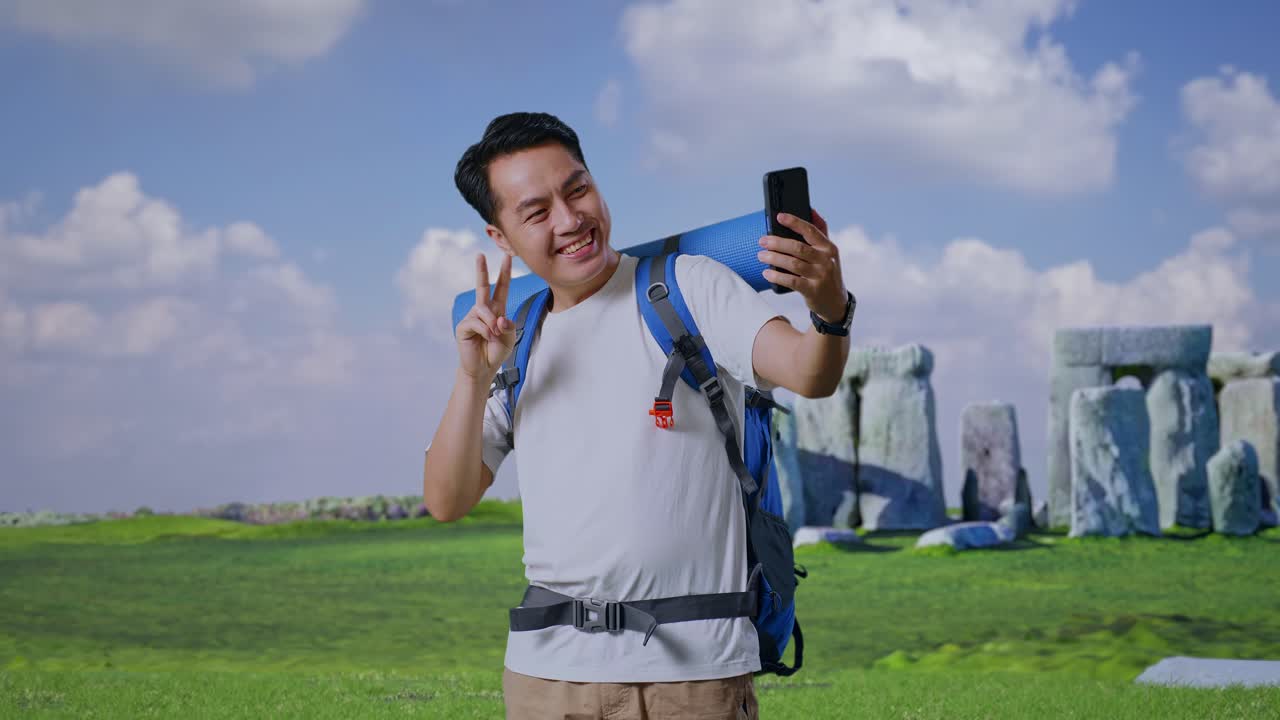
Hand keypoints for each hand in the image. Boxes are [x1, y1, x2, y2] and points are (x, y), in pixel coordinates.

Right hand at [456, 253, 516, 382]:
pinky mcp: (463, 326)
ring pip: (483, 310)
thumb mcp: (509, 339)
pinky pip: (476, 322)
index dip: (504, 273)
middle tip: (480, 255)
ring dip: (491, 324)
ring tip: (494, 337)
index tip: (507, 257)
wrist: (483, 369)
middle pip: (482, 286)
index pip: (500, 288)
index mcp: (496, 310)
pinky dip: (485, 331)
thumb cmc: (495, 352)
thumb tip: (498, 319)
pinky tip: (486, 338)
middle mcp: (483, 310)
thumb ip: (508, 327)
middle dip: (482, 270)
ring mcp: (472, 317)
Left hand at [758, 208, 847, 322]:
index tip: (779, 216)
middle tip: (762, 241)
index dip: (794, 222)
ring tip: (761, 256)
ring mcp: (820, 276)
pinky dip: (777, 277)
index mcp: (828, 247)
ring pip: (793, 263)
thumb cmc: (827, 273)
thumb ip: (820, 233)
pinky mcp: (813, 291)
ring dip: (774, 258)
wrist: (835, 302)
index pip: (810, 231)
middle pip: (798, 247)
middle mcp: (826, 260)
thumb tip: (812, 210)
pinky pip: (792, 282)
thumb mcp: (828, 253)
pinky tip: (767, 273)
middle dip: (777, 243)